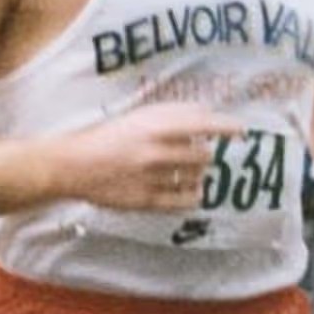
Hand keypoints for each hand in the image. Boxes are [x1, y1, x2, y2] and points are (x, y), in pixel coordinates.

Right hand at [51, 102, 245, 211]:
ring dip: (195, 174)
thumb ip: (170, 114)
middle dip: (201, 154)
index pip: (202, 124)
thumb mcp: (136, 116)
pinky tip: (187, 190)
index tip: (241, 131)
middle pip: (203, 155)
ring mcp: (152, 178)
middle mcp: (156, 151)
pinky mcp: (147, 200)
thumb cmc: (106, 136)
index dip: (225, 127)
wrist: (72, 165)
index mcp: (153, 126)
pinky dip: (192, 195)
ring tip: (180, 171)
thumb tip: (205, 113)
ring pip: (196, 178)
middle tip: (190, 154)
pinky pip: (185, 200)